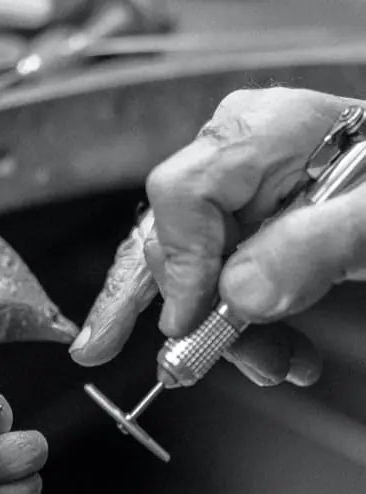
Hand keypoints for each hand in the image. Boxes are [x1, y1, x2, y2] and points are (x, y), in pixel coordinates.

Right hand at [70, 87, 365, 386]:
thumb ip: (316, 246)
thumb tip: (239, 294)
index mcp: (265, 131)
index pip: (184, 194)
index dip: (181, 265)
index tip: (194, 321)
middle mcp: (238, 156)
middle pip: (177, 240)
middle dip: (203, 312)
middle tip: (240, 358)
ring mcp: (237, 189)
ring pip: (187, 269)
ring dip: (222, 328)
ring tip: (273, 360)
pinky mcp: (244, 221)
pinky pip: (208, 273)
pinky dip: (227, 320)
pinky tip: (256, 347)